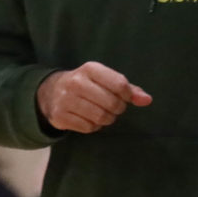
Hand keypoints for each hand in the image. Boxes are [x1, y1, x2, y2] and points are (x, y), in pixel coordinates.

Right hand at [36, 61, 151, 132]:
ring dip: (106, 119)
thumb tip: (147, 100)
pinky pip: (89, 128)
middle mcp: (76, 82)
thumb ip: (128, 89)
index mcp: (90, 69)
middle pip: (112, 104)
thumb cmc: (85, 85)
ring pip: (101, 117)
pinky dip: (93, 126)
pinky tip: (88, 118)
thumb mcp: (104, 79)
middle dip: (117, 109)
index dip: (127, 95)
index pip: (120, 84)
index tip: (124, 97)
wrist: (50, 92)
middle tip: (113, 107)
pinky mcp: (60, 116)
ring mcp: (66, 100)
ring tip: (102, 113)